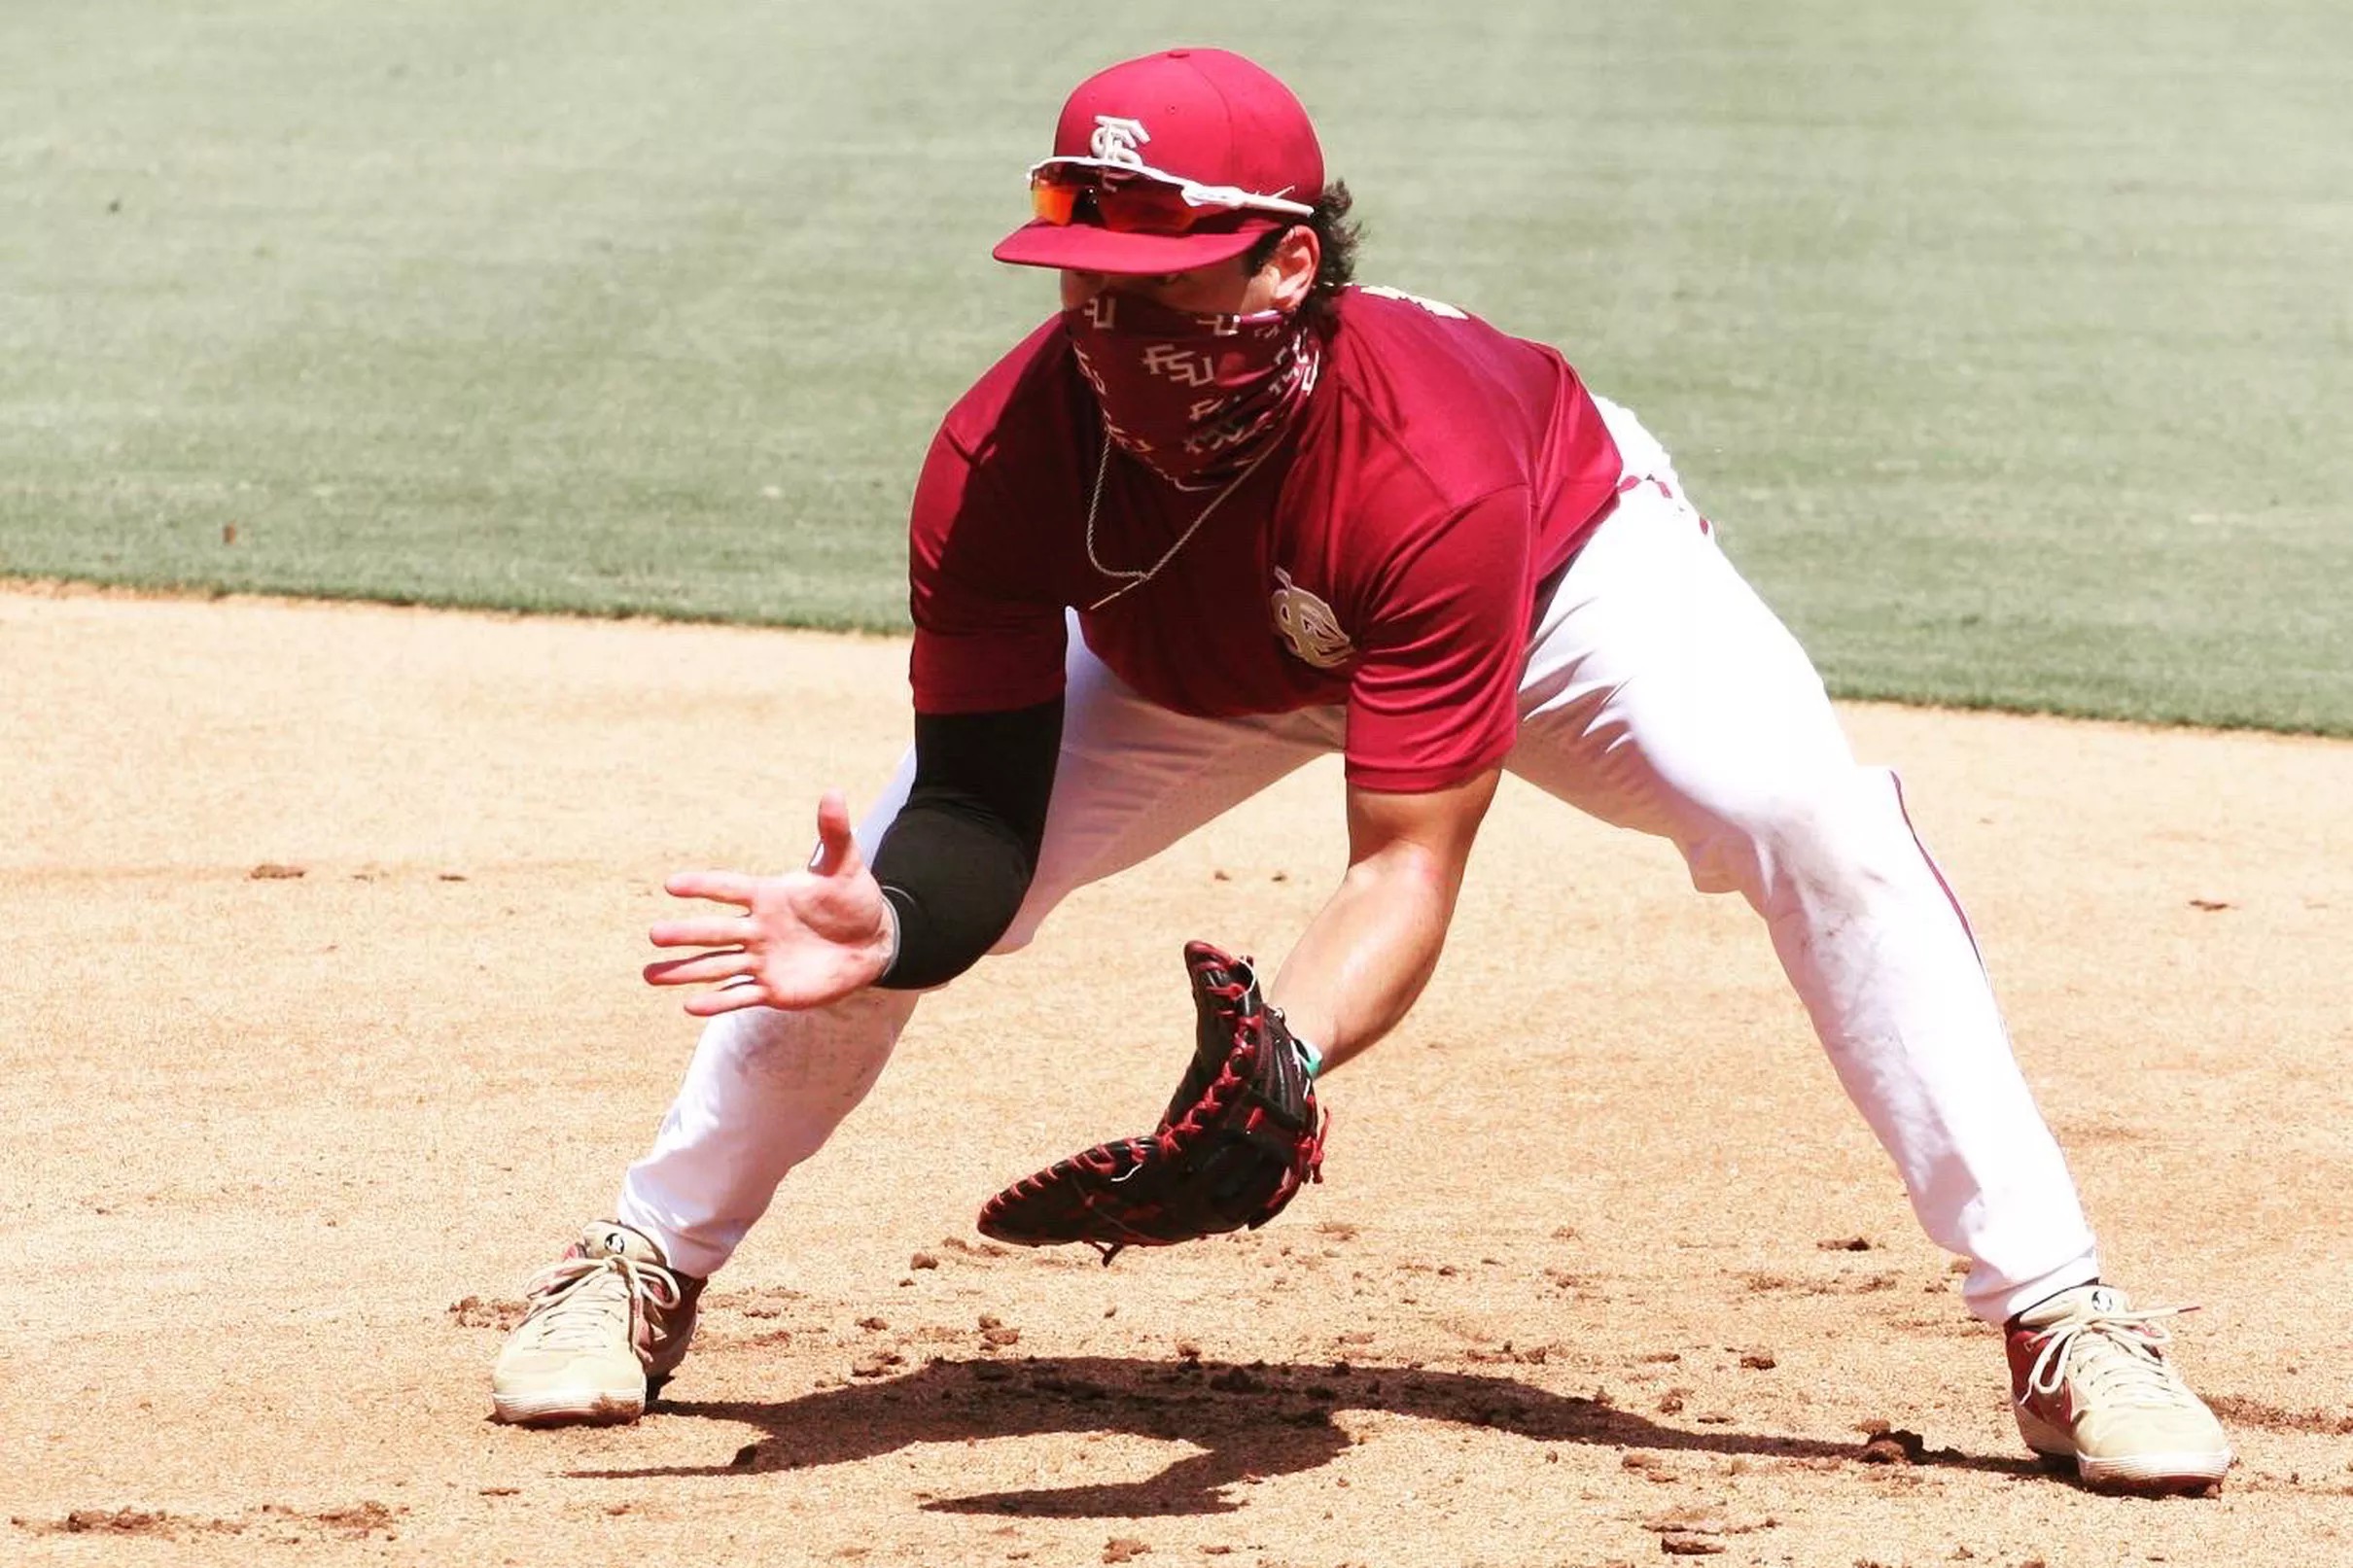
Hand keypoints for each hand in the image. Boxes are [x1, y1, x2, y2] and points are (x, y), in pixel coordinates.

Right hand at [644, 790, 895, 1015]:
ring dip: (685, 971)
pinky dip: (718, 1002)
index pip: (730, 888)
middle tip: (654, 935)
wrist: (871, 943)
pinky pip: (741, 996)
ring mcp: (762, 961)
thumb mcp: (846, 867)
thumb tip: (833, 792)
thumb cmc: (853, 900)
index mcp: (768, 897)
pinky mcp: (773, 990)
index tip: (672, 884)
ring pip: (717, 966)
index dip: (704, 885)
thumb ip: (835, 834)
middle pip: (715, 931)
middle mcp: (757, 929)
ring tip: (649, 975)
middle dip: (685, 934)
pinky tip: (690, 1005)